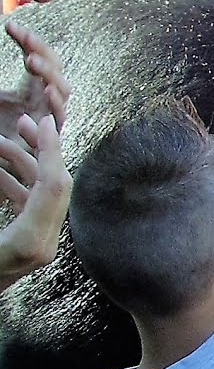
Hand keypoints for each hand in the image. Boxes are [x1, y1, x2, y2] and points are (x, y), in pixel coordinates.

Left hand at [0, 20, 69, 139]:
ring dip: (50, 75)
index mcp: (32, 90)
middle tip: (26, 40)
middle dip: (44, 52)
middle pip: (57, 70)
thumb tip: (2, 38)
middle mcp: (45, 103)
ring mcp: (49, 120)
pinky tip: (47, 90)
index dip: (30, 41)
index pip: (40, 59)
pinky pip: (60, 119)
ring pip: (63, 91)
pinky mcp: (50, 139)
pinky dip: (56, 104)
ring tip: (32, 61)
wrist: (1, 169)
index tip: (11, 26)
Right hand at [0, 113, 69, 285]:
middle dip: (38, 150)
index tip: (45, 120)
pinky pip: (28, 207)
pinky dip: (13, 185)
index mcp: (29, 242)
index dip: (50, 148)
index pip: (52, 185)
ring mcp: (38, 248)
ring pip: (39, 194)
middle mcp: (41, 245)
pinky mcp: (28, 247)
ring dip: (19, 165)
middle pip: (53, 186)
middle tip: (20, 122)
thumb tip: (1, 147)